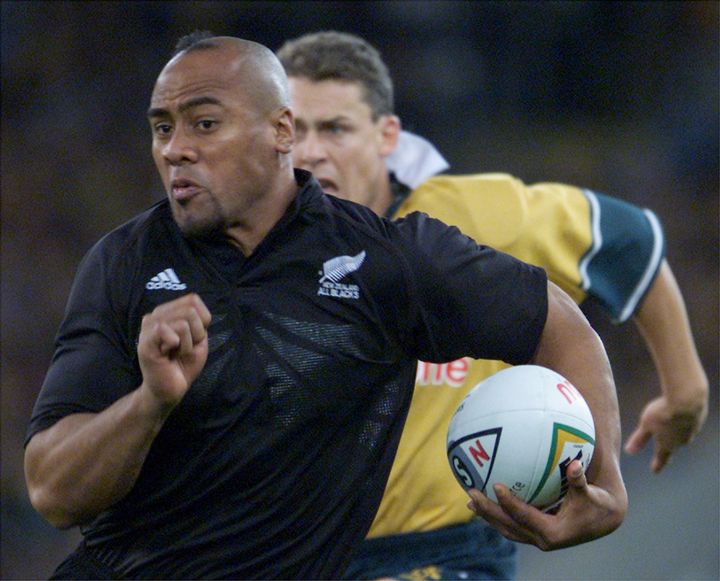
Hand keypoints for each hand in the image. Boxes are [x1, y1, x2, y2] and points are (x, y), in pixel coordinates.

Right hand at [137, 293, 211, 406]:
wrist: (171, 388)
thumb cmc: (184, 363)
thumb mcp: (199, 337)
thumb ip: (199, 318)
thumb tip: (191, 306)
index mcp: (167, 311)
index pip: (193, 300)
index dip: (201, 322)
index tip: (191, 338)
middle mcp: (155, 315)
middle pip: (190, 310)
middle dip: (195, 334)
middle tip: (182, 349)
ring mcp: (148, 327)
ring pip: (184, 322)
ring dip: (187, 344)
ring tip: (175, 353)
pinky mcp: (146, 341)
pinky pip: (171, 332)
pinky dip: (180, 346)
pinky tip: (168, 355)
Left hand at [467, 460, 625, 549]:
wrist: (603, 520)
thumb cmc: (597, 503)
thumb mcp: (591, 492)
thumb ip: (579, 479)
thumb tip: (574, 464)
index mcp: (553, 532)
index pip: (524, 516)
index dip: (509, 502)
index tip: (496, 486)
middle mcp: (542, 539)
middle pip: (508, 525)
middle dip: (488, 511)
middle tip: (471, 494)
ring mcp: (537, 539)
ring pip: (507, 528)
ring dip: (488, 516)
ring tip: (471, 503)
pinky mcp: (535, 534)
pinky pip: (512, 526)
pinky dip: (498, 516)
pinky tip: (485, 504)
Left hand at [624, 392, 707, 472]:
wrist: (687, 399)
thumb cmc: (663, 413)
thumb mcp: (646, 425)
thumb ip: (639, 439)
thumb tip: (628, 451)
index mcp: (667, 444)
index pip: (661, 458)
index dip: (657, 464)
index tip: (655, 471)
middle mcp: (681, 441)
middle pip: (673, 446)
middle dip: (667, 447)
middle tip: (664, 452)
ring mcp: (692, 431)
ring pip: (682, 435)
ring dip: (676, 434)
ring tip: (671, 432)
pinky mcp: (698, 420)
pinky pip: (689, 424)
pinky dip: (683, 422)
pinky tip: (681, 416)